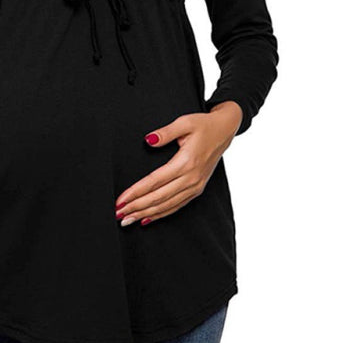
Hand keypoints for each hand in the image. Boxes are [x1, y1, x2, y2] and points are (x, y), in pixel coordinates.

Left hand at [115, 101, 242, 226]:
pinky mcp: (197, 189)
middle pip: (158, 197)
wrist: (224, 131)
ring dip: (146, 214)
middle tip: (118, 214)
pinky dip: (161, 214)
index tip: (121, 200)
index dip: (136, 192)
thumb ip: (165, 132)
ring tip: (128, 220)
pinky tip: (148, 218)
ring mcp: (195, 186)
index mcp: (185, 162)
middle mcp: (191, 178)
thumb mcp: (184, 122)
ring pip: (167, 205)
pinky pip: (177, 206)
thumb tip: (149, 140)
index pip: (154, 181)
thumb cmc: (203, 126)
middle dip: (136, 207)